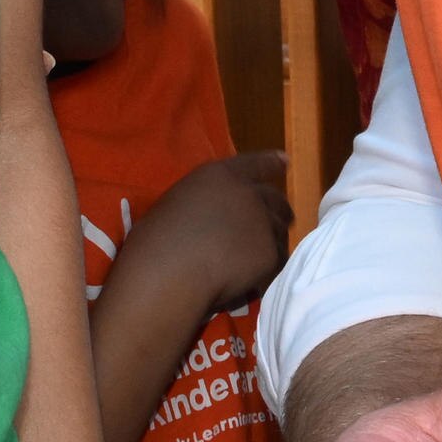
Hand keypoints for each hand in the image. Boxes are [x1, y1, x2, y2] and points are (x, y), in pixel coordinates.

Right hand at [133, 151, 294, 314]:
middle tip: (273, 225)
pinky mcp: (270, 252)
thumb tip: (214, 216)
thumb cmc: (156, 240)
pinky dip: (267, 269)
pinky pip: (276, 261)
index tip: (285, 162)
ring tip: (253, 259)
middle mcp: (248, 193)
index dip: (271, 162)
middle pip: (276, 199)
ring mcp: (262, 222)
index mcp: (220, 175)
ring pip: (278, 231)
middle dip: (277, 211)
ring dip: (271, 241)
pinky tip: (252, 279)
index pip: (254, 163)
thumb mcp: (178, 203)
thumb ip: (205, 202)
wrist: (170, 271)